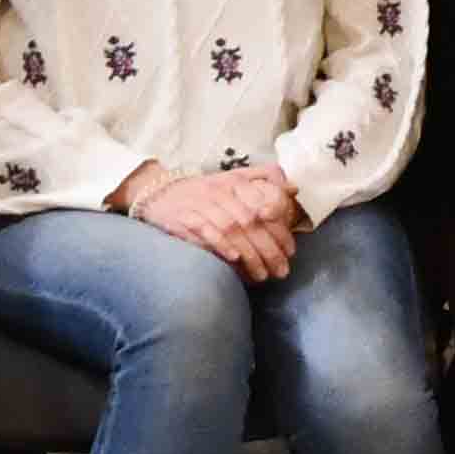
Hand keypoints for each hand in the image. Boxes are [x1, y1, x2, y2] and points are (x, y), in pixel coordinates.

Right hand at [125, 165, 296, 277]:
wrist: (160, 192)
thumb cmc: (204, 191)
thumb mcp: (233, 177)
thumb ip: (264, 178)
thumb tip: (293, 188)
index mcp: (236, 182)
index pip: (264, 207)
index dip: (280, 230)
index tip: (290, 251)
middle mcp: (220, 192)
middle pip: (251, 222)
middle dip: (269, 249)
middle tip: (281, 270)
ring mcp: (201, 205)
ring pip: (231, 230)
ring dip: (249, 254)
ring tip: (262, 276)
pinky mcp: (184, 218)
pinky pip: (205, 232)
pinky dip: (221, 245)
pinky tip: (235, 259)